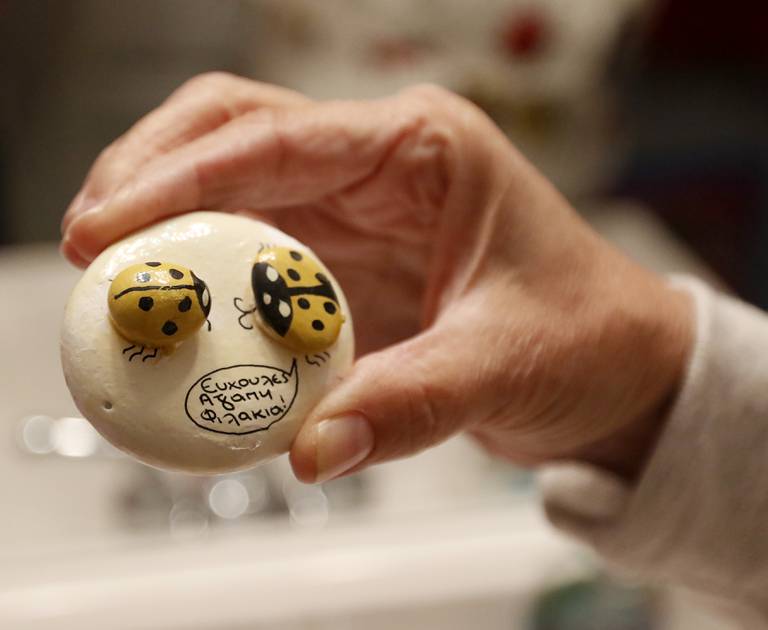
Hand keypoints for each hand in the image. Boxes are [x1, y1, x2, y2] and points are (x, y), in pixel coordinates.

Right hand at [61, 73, 691, 482]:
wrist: (614, 365)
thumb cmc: (586, 334)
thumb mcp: (507, 363)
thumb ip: (413, 402)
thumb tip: (315, 448)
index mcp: (421, 149)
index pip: (272, 136)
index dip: (177, 176)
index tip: (107, 230)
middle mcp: (376, 167)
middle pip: (229, 135)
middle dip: (147, 177)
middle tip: (91, 248)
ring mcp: (351, 214)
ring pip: (227, 192)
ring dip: (164, 231)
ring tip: (117, 288)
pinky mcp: (338, 265)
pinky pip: (248, 259)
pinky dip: (204, 287)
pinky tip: (177, 325)